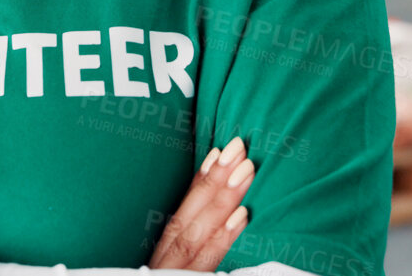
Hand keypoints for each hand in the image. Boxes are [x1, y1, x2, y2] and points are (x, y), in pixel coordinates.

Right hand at [149, 137, 254, 270]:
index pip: (183, 208)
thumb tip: (221, 212)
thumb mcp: (177, 266)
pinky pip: (207, 260)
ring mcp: (176, 271)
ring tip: (245, 171)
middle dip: (215, 178)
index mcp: (165, 250)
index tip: (219, 151)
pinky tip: (241, 216)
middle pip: (189, 213)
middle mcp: (167, 257)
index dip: (201, 179)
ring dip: (223, 199)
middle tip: (238, 147)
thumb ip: (193, 244)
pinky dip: (224, 237)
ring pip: (197, 231)